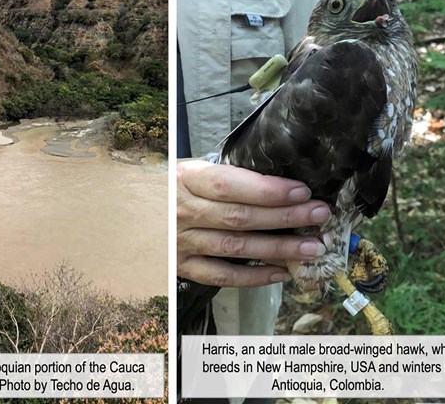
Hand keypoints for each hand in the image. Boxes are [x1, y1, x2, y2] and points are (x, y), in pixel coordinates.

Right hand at [177, 159, 329, 287]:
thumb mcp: (188, 168)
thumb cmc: (168, 186)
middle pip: (241, 217)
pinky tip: (281, 272)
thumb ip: (224, 175)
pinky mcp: (182, 267)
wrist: (124, 213)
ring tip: (312, 247)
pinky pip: (222, 275)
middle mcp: (183, 212)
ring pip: (237, 248)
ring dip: (278, 248)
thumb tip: (276, 183)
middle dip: (286, 217)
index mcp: (186, 179)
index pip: (232, 185)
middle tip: (320, 215)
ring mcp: (182, 242)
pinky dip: (253, 277)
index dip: (268, 190)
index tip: (301, 191)